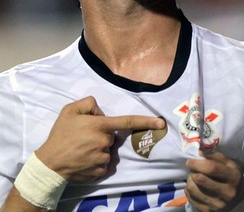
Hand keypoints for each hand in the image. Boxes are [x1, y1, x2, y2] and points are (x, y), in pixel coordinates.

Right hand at [35, 96, 164, 182]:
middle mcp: (105, 142)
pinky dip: (97, 160)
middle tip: (84, 136)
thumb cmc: (60, 134)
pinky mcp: (100, 172)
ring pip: (108, 150)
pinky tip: (84, 158)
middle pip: (112, 135)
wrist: (49, 164)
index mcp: (100, 125)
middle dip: (102, 133)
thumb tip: (101, 111)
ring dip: (99, 148)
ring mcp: (104, 159)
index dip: (146, 121)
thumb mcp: (70, 110)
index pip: (127, 121)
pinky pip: (104, 163)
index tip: (161, 122)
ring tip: (82, 148)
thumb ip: (89, 103)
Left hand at [185, 151, 243, 211]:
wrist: (239, 199)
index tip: (190, 161)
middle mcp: (227, 193)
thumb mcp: (229, 163)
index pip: (211, 168)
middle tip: (193, 169)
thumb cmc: (231, 176)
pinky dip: (189, 191)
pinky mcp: (209, 211)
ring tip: (194, 178)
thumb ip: (215, 156)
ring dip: (190, 180)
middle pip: (200, 179)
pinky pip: (191, 199)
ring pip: (193, 189)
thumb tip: (199, 154)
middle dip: (192, 171)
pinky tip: (194, 187)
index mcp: (233, 177)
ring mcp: (218, 205)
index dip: (197, 163)